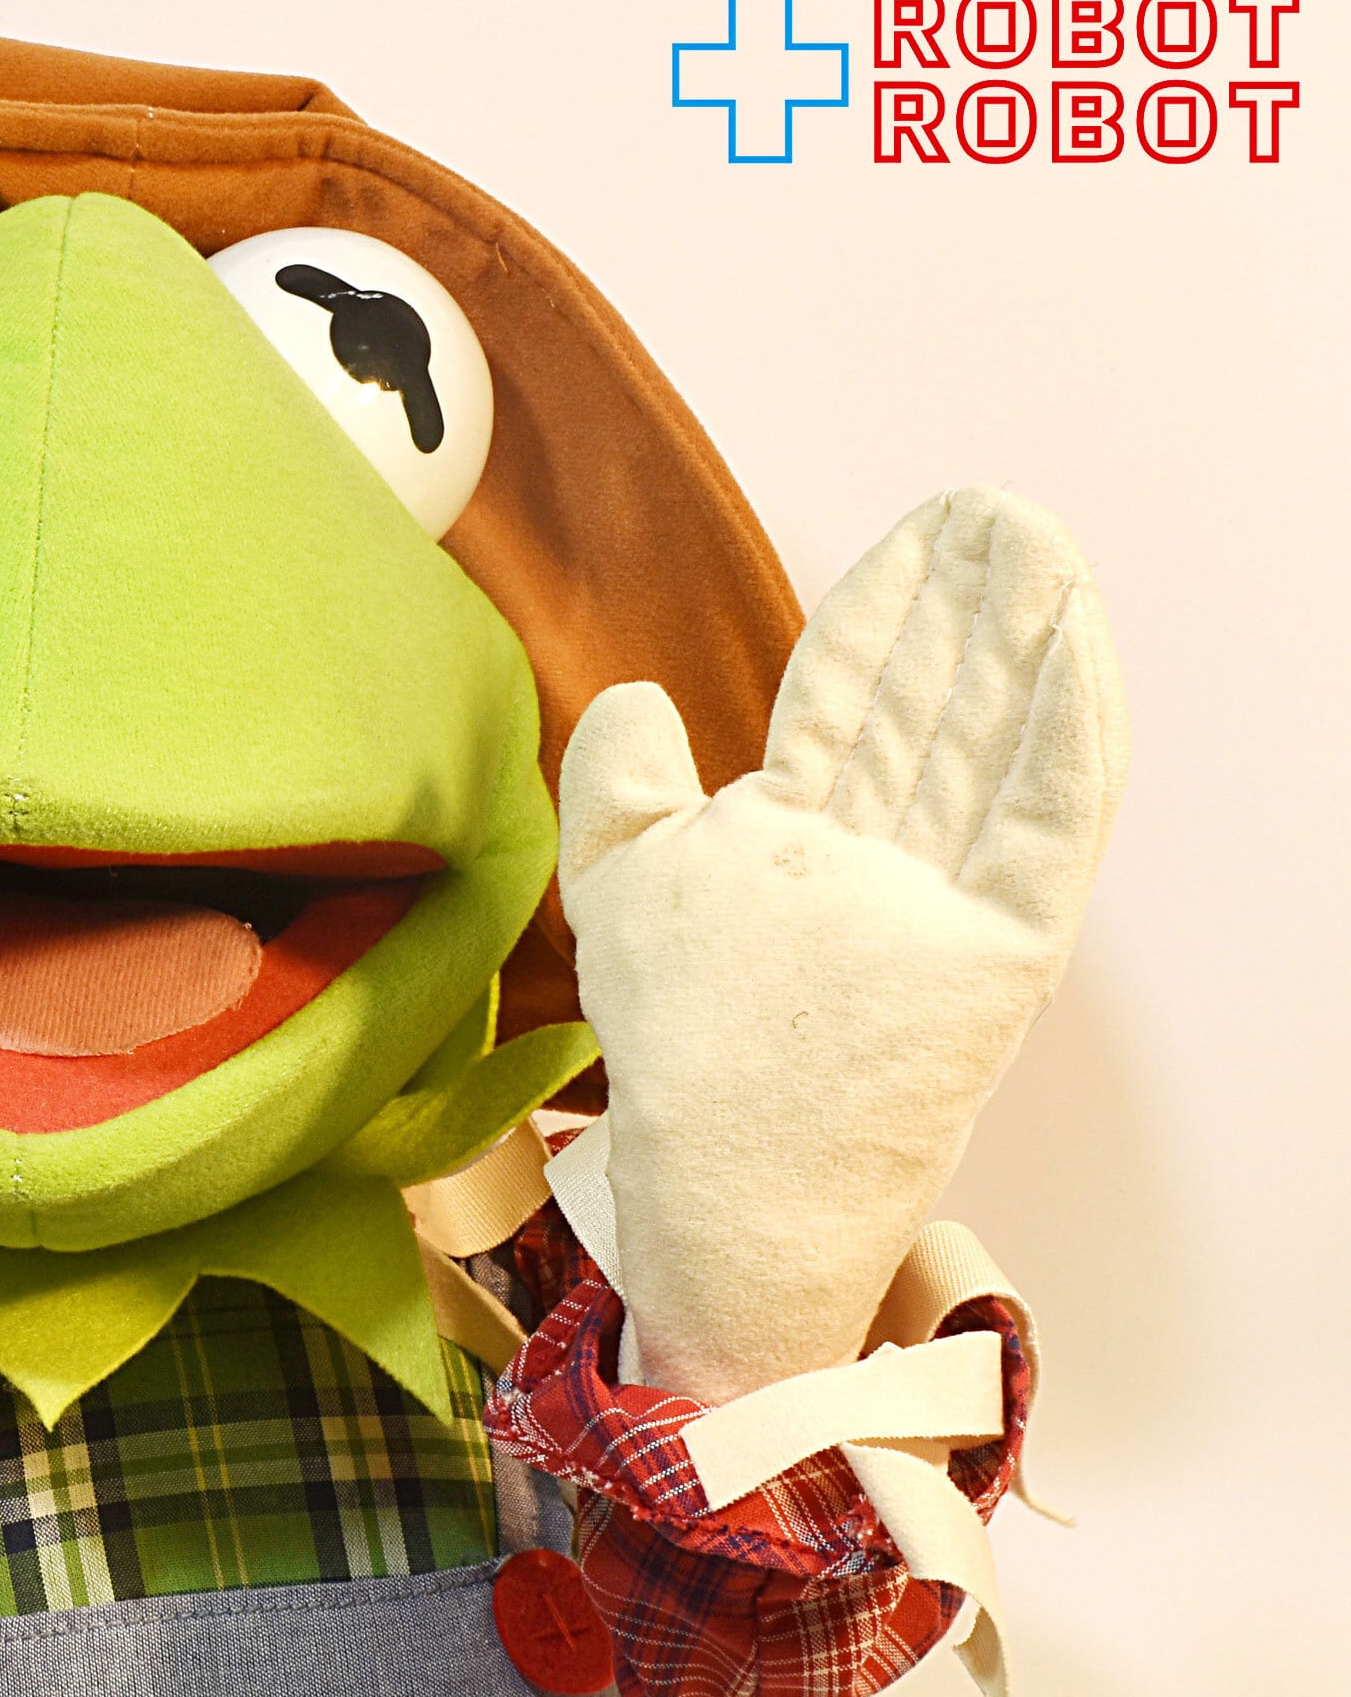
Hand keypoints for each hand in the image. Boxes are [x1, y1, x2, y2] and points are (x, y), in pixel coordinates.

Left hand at [559, 488, 1125, 1402]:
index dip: (884, 612)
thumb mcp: (620, 893)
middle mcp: (882, 860)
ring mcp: (941, 906)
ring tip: (1044, 549)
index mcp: (801, 832)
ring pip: (992, 747)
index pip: (850, 696)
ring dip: (1024, 645)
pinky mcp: (995, 959)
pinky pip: (1041, 834)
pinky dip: (1066, 742)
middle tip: (997, 511)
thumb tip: (639, 686)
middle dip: (966, 610)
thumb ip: (618, 785)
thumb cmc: (672, 1048)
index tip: (920, 534)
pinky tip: (1077, 648)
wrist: (720, 1185)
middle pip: (934, 705)